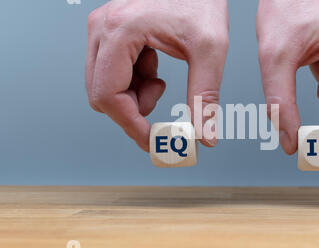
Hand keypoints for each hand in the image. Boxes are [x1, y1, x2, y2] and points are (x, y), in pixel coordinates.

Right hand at [86, 0, 228, 150]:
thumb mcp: (210, 50)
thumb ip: (205, 97)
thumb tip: (204, 137)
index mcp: (120, 31)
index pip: (108, 97)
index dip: (131, 126)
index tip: (153, 141)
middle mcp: (103, 28)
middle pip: (101, 94)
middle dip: (132, 109)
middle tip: (161, 103)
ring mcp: (103, 29)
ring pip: (105, 85)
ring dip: (134, 95)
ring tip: (160, 79)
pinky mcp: (111, 32)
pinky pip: (112, 72)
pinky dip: (133, 81)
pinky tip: (154, 67)